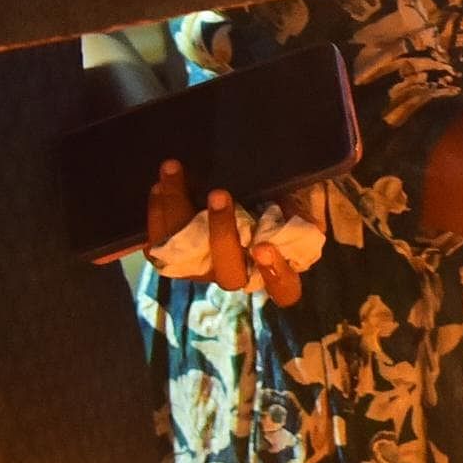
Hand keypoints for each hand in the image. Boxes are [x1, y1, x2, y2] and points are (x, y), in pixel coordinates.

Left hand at [142, 158, 305, 305]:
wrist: (226, 193)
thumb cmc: (268, 199)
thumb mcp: (291, 199)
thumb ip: (297, 204)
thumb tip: (305, 198)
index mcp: (273, 267)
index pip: (284, 290)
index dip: (275, 274)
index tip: (264, 246)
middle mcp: (237, 274)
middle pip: (229, 275)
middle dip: (222, 234)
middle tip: (219, 193)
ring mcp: (204, 270)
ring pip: (188, 261)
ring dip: (179, 214)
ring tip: (173, 172)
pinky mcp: (175, 258)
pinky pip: (159, 249)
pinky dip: (156, 217)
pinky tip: (160, 186)